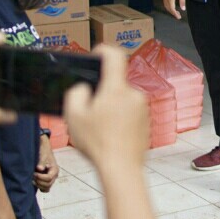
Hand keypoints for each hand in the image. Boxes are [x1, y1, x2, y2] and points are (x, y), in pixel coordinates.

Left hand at [33, 135, 58, 192]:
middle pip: (48, 185)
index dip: (40, 177)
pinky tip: (35, 182)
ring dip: (39, 185)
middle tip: (32, 176)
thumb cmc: (43, 151)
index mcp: (55, 170)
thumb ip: (41, 162)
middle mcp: (54, 175)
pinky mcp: (47, 180)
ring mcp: (51, 179)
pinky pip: (45, 189)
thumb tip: (39, 169)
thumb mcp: (43, 155)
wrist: (43, 149)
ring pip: (46, 188)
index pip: (49, 178)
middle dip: (39, 182)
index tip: (33, 173)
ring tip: (32, 180)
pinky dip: (40, 187)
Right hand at [65, 46, 148, 170]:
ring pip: (121, 99)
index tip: (95, 54)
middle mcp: (134, 94)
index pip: (114, 56)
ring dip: (110, 107)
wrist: (121, 168)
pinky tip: (109, 135)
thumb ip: (76, 93)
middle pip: (115, 83)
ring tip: (98, 127)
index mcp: (117, 89)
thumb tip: (84, 88)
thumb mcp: (74, 116)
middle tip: (87, 110)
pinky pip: (129, 112)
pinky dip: (119, 118)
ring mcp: (143, 108)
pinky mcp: (146, 122)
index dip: (103, 50)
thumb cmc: (97, 143)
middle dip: (101, 92)